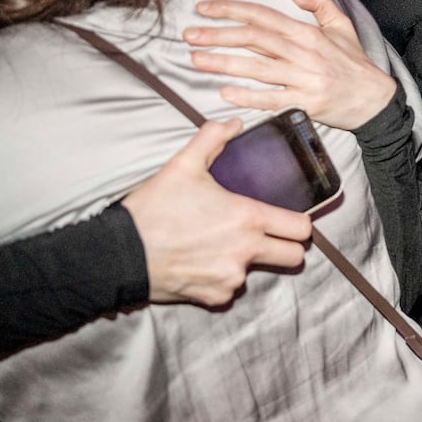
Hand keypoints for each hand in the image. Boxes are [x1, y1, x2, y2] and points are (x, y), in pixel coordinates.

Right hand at [123, 120, 312, 306]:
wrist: (120, 254)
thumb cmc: (153, 210)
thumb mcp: (182, 165)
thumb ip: (212, 138)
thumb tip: (233, 123)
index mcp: (248, 218)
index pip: (302, 229)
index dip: (299, 224)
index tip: (288, 220)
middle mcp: (246, 251)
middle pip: (294, 257)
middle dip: (286, 246)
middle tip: (266, 235)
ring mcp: (232, 278)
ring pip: (258, 272)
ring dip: (247, 261)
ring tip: (219, 245)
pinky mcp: (214, 297)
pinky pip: (230, 289)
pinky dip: (221, 278)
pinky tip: (201, 262)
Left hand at [186, 0, 396, 130]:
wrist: (376, 100)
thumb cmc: (355, 63)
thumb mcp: (342, 26)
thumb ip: (318, 3)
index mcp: (308, 33)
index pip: (263, 16)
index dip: (231, 10)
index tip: (204, 9)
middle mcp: (304, 53)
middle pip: (254, 39)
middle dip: (218, 35)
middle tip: (189, 35)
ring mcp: (304, 79)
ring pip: (258, 68)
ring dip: (224, 63)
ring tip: (197, 59)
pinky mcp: (306, 103)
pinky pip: (272, 99)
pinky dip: (248, 96)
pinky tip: (225, 92)